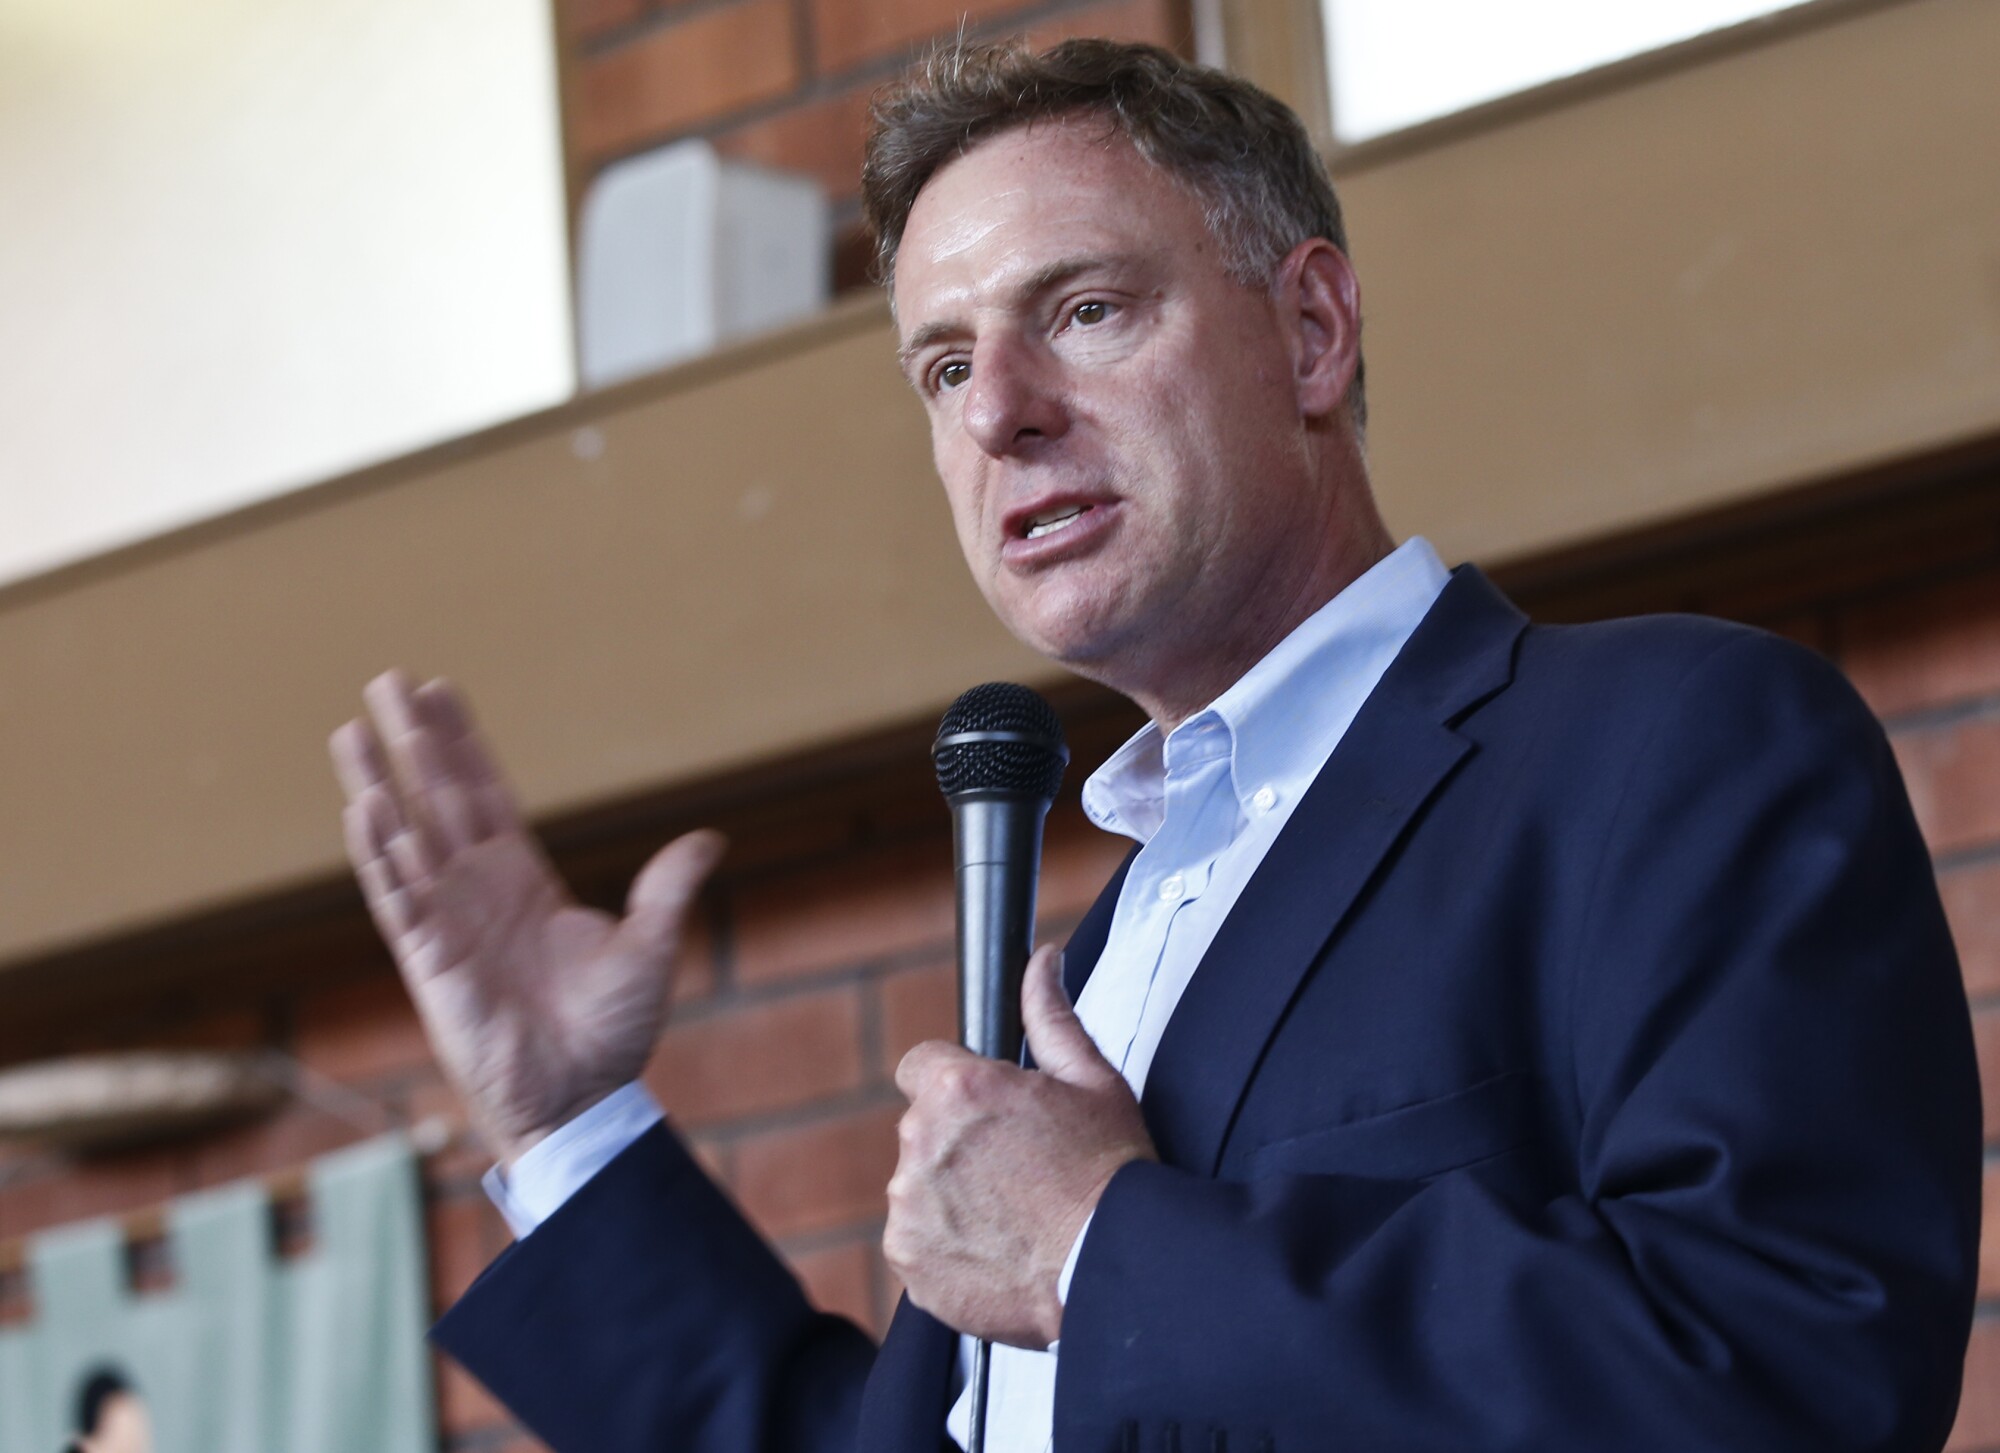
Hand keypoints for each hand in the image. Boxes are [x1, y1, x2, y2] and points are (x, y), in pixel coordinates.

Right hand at [329, 671, 723, 1163]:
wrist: (584, 1098)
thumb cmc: (612, 1032)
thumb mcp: (651, 947)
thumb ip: (669, 890)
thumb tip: (708, 839)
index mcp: (524, 880)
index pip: (486, 795)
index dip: (464, 744)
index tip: (438, 692)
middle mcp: (478, 891)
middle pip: (438, 798)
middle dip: (414, 740)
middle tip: (388, 680)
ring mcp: (449, 921)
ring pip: (404, 837)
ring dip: (378, 782)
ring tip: (352, 728)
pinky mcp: (431, 959)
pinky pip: (398, 896)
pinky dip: (380, 852)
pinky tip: (364, 805)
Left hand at [886, 945, 1155, 1347]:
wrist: (1113, 1266)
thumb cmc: (1111, 1173)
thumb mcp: (1092, 1080)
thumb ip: (1051, 1014)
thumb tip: (1043, 961)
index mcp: (958, 1088)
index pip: (921, 1065)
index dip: (956, 1085)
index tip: (987, 1114)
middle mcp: (920, 1143)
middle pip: (922, 1129)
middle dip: (958, 1143)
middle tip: (1017, 1169)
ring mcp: (909, 1206)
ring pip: (917, 1186)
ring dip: (950, 1195)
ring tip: (1013, 1215)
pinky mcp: (908, 1259)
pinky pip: (916, 1241)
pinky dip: (946, 1247)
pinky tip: (998, 1249)